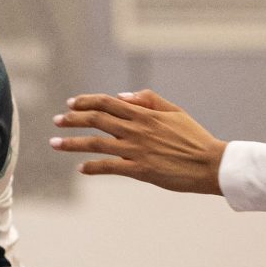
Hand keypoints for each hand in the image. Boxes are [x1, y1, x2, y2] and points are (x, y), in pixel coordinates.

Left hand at [49, 91, 226, 193]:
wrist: (211, 164)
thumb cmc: (194, 137)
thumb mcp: (175, 111)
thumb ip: (149, 100)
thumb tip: (122, 96)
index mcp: (145, 114)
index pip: (108, 103)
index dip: (86, 102)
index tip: (70, 104)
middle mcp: (137, 129)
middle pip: (96, 120)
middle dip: (72, 119)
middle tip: (56, 121)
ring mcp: (136, 150)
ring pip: (97, 143)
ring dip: (72, 143)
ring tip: (55, 143)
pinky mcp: (140, 170)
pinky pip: (110, 167)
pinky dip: (92, 167)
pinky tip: (80, 168)